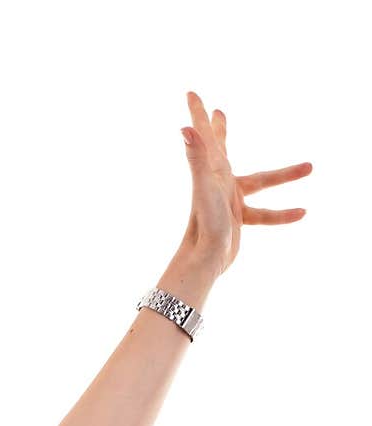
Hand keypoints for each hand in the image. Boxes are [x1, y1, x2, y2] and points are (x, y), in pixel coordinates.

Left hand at [180, 90, 312, 277]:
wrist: (204, 262)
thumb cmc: (204, 223)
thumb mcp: (205, 185)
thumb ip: (197, 156)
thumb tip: (186, 129)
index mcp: (211, 168)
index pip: (205, 134)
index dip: (198, 112)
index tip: (191, 93)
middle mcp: (218, 181)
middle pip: (221, 148)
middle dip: (219, 130)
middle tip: (220, 112)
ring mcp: (229, 200)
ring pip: (260, 182)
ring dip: (283, 176)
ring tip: (310, 166)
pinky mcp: (237, 219)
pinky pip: (264, 215)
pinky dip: (281, 214)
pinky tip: (301, 213)